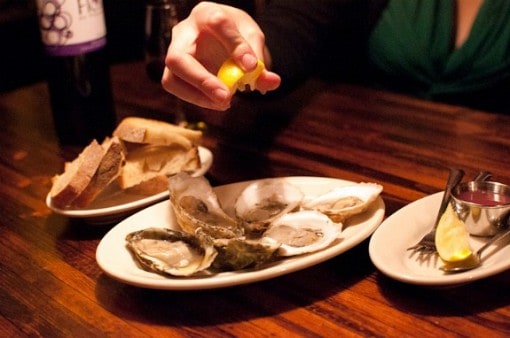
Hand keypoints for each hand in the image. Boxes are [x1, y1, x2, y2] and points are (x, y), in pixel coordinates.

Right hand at [161, 2, 280, 109]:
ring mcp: (175, 54)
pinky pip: (178, 90)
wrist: (221, 38)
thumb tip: (272, 82)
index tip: (252, 67)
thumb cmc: (235, 35)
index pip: (218, 23)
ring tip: (225, 102)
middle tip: (226, 97)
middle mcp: (184, 32)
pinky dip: (200, 100)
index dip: (235, 46)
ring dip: (198, 96)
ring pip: (172, 79)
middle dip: (202, 81)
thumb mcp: (253, 40)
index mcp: (207, 14)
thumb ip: (261, 60)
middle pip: (178, 58)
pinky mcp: (174, 74)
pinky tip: (218, 102)